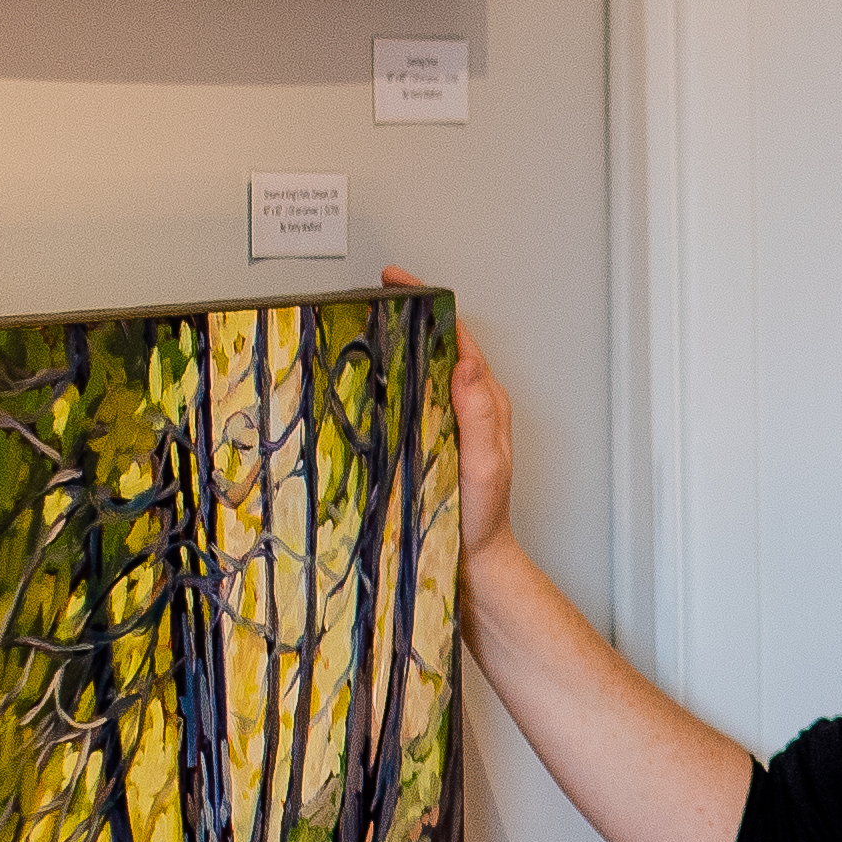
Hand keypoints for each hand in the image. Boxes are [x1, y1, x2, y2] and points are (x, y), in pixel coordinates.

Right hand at [381, 267, 513, 562]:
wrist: (471, 559)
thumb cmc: (480, 517)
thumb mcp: (483, 466)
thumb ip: (478, 416)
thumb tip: (469, 361)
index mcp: (484, 400)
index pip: (457, 337)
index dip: (427, 304)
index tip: (394, 282)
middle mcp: (467, 403)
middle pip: (436, 345)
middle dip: (404, 316)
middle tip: (365, 298)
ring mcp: (448, 419)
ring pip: (421, 368)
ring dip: (394, 345)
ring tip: (357, 326)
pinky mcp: (430, 436)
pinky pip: (410, 395)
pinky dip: (389, 378)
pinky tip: (364, 379)